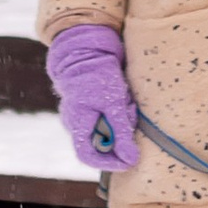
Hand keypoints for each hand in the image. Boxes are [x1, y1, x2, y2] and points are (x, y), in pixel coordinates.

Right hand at [46, 22, 136, 171]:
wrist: (88, 44)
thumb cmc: (97, 72)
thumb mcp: (113, 102)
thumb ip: (121, 132)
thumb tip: (131, 160)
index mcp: (76, 122)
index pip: (88, 156)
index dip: (109, 163)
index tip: (129, 160)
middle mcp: (76, 121)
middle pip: (103, 141)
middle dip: (120, 132)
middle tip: (128, 111)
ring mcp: (84, 112)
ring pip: (109, 127)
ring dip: (122, 117)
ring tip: (126, 97)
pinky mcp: (94, 104)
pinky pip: (110, 115)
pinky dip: (121, 109)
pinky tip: (124, 94)